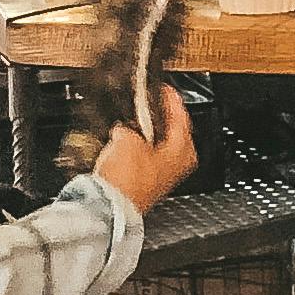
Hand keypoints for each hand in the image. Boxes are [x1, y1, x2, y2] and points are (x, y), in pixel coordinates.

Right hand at [95, 97, 196, 219]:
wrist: (111, 205)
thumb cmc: (128, 178)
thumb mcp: (127, 138)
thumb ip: (129, 128)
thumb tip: (124, 130)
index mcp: (184, 150)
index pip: (181, 116)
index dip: (170, 99)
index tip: (163, 88)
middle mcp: (178, 165)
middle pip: (171, 132)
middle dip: (158, 117)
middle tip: (147, 103)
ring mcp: (163, 176)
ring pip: (158, 146)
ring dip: (146, 133)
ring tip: (133, 120)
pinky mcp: (147, 184)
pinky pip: (145, 159)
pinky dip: (137, 149)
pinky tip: (124, 142)